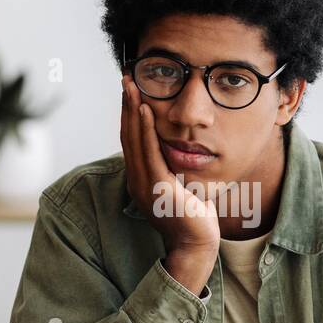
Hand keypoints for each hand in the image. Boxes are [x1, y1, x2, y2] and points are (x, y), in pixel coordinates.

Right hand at [119, 77, 218, 291]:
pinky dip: (145, 128)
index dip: (128, 114)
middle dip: (126, 105)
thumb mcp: (180, 186)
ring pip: (134, 139)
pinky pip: (149, 152)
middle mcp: (136, 180)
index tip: (130, 91)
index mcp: (140, 179)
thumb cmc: (193, 217)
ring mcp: (144, 184)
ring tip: (130, 86)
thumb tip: (178, 149)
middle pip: (127, 134)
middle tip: (125, 78)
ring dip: (131, 110)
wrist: (197, 244)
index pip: (131, 140)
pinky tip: (144, 109)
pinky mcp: (157, 187)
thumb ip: (173, 168)